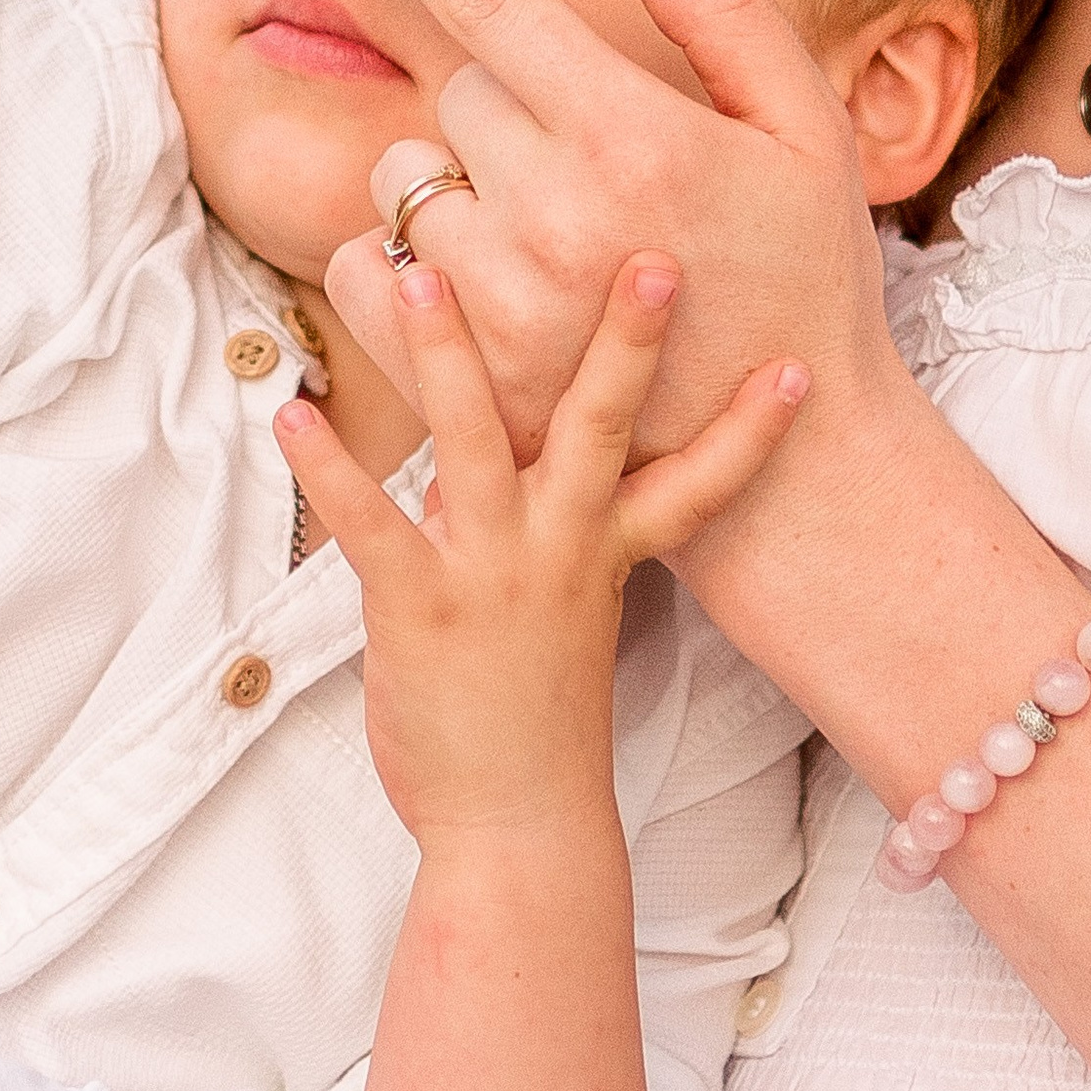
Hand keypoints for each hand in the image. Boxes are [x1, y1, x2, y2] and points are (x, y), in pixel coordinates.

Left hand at [276, 253, 806, 843]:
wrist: (515, 828)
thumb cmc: (538, 725)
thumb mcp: (560, 617)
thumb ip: (529, 535)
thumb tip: (469, 475)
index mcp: (603, 553)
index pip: (694, 483)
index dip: (748, 429)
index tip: (797, 367)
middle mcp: (558, 549)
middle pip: (599, 425)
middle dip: (626, 342)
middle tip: (650, 262)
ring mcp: (492, 573)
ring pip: (473, 439)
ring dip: (445, 352)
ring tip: (420, 276)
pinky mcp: (420, 605)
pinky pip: (369, 521)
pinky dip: (327, 465)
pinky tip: (292, 412)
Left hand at [304, 0, 905, 459]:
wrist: (798, 476)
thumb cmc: (807, 278)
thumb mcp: (803, 128)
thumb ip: (722, 6)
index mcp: (635, 138)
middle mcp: (555, 218)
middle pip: (455, 91)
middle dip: (507, 106)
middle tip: (597, 168)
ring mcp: (501, 309)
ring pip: (407, 180)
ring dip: (458, 189)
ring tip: (554, 242)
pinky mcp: (463, 383)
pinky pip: (367, 272)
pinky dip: (407, 269)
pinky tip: (491, 293)